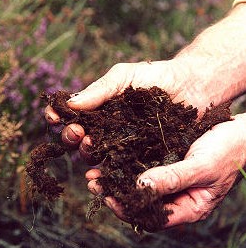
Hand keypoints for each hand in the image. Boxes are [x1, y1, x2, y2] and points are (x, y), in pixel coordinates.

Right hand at [45, 60, 205, 156]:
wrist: (193, 87)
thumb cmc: (157, 76)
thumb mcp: (124, 76)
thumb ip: (99, 89)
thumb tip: (69, 104)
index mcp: (99, 109)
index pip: (72, 116)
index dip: (60, 117)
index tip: (53, 117)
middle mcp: (106, 129)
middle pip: (79, 139)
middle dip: (71, 136)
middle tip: (77, 132)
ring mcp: (121, 145)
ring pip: (95, 155)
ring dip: (86, 152)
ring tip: (90, 145)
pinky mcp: (138, 157)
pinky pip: (119, 166)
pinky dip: (107, 170)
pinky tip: (102, 170)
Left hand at [86, 114, 245, 227]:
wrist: (240, 132)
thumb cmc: (227, 151)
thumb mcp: (203, 166)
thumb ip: (174, 178)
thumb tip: (140, 186)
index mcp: (188, 206)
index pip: (152, 217)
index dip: (127, 209)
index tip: (107, 196)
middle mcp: (176, 196)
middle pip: (140, 203)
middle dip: (115, 194)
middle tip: (92, 182)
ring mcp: (170, 180)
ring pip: (138, 185)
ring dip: (117, 179)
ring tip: (95, 170)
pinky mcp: (167, 163)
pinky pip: (143, 168)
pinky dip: (127, 165)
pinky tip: (113, 157)